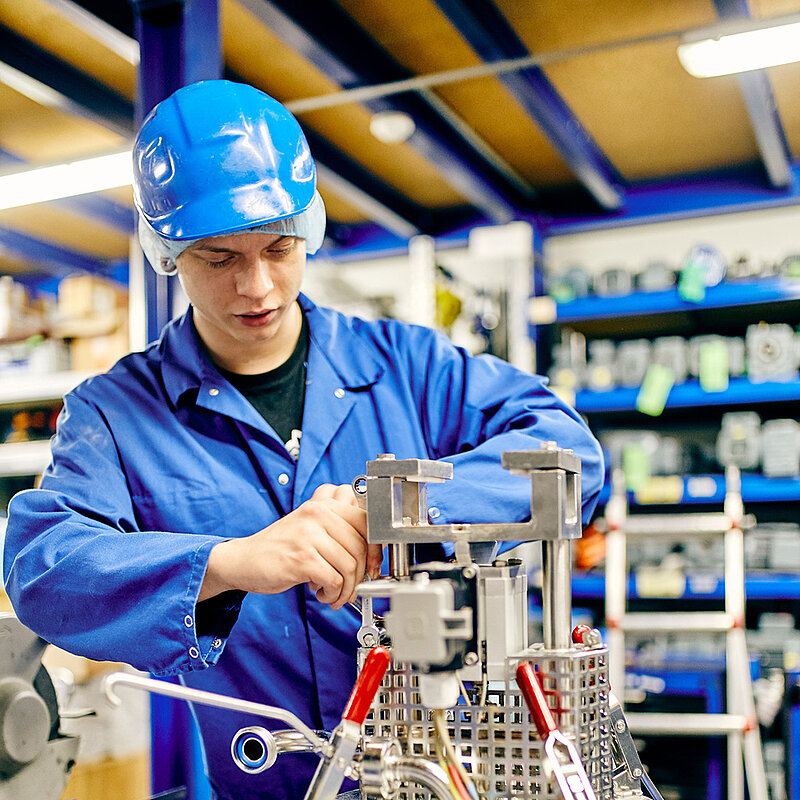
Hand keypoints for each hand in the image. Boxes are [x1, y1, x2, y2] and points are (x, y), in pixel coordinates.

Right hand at [199, 484, 381, 608]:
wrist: (243, 560)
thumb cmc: (280, 547)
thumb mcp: (311, 528)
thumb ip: (339, 532)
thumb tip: (372, 554)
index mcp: (323, 504)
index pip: (366, 522)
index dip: (374, 548)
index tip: (372, 566)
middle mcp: (318, 514)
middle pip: (360, 547)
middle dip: (360, 575)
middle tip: (350, 587)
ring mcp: (309, 535)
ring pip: (350, 567)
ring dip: (346, 589)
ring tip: (333, 592)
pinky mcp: (302, 558)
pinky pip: (335, 580)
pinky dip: (333, 594)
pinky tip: (322, 593)